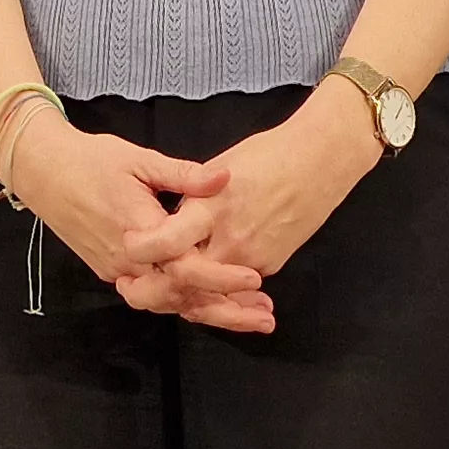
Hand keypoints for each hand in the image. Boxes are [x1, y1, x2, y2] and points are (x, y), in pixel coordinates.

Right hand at [8, 121, 269, 329]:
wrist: (42, 170)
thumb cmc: (91, 159)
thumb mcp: (140, 159)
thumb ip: (183, 174)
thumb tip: (224, 178)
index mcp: (139, 231)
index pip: (186, 268)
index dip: (222, 277)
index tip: (255, 279)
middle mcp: (127, 260)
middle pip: (181, 297)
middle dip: (225, 311)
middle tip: (264, 317)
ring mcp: (116, 270)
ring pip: (167, 303)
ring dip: (207, 312)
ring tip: (247, 317)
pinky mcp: (110, 271)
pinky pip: (151, 295)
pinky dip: (182, 302)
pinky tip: (210, 303)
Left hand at [148, 88, 380, 302]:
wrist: (321, 161)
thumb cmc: (270, 154)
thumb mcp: (222, 166)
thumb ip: (192, 195)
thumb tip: (169, 217)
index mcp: (212, 207)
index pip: (167, 242)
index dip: (142, 249)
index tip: (127, 247)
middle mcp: (230, 239)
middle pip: (184, 278)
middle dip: (155, 288)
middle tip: (132, 288)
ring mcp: (252, 257)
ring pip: (209, 289)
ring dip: (184, 295)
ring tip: (158, 293)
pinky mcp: (270, 264)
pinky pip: (234, 284)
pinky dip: (216, 289)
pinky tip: (200, 288)